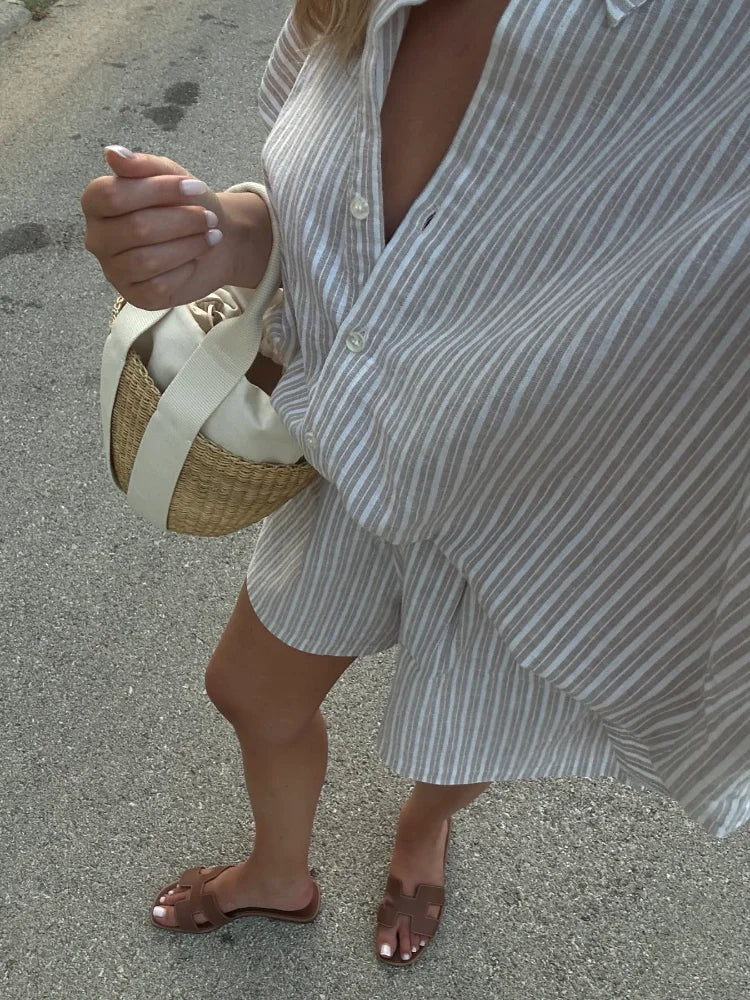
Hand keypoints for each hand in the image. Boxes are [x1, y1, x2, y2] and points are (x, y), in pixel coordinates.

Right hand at [81, 146, 270, 309]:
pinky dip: (183, 271)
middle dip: (181, 221)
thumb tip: (113, 153)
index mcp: (96, 204)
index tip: (194, 187)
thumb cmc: (184, 204)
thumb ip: (142, 166)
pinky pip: (157, 286)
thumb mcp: (168, 175)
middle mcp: (98, 239)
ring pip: (147, 261)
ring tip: (211, 236)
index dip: (157, 191)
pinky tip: (196, 260)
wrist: (213, 238)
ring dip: (187, 246)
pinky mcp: (136, 297)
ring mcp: (114, 271)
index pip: (114, 196)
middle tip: (209, 217)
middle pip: (136, 229)